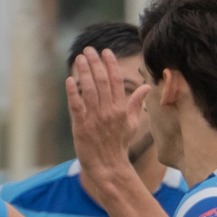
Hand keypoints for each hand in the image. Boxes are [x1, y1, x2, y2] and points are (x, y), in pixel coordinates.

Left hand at [66, 48, 149, 187]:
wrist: (109, 167)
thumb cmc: (120, 145)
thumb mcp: (132, 124)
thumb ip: (137, 104)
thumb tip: (145, 88)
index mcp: (121, 109)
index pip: (116, 81)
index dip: (110, 64)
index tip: (105, 51)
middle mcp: (109, 112)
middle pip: (102, 81)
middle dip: (95, 63)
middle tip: (88, 50)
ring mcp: (95, 119)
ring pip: (89, 90)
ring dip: (84, 72)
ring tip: (80, 59)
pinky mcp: (81, 127)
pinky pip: (77, 107)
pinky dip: (73, 93)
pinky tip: (70, 80)